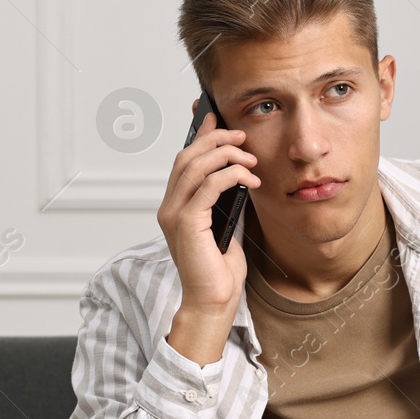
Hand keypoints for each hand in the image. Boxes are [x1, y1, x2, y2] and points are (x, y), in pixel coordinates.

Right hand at [157, 103, 261, 312]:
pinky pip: (207, 186)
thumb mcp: (226, 225)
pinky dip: (230, 176)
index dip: (199, 135)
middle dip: (216, 139)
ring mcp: (174, 214)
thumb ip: (225, 200)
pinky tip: (248, 180)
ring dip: (226, 155)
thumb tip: (239, 174)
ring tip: (250, 159)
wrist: (213, 301)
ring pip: (195, 166)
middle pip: (187, 157)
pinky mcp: (186, 223)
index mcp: (175, 206)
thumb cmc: (219, 271)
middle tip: (242, 136)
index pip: (184, 161)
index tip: (216, 117)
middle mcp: (169, 207)